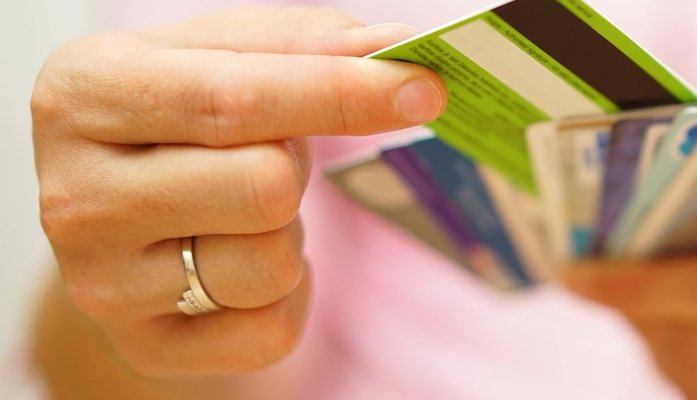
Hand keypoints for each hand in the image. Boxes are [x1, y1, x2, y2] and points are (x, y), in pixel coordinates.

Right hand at [32, 7, 445, 375]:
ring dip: (287, 232)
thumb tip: (399, 49)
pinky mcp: (148, 347)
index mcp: (85, 95)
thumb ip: (307, 43)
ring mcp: (103, 284)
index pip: (235, 101)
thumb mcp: (221, 53)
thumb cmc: (177, 117)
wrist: (113, 211)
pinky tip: (241, 261)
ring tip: (241, 210)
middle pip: (264, 187)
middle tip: (268, 153)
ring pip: (272, 264)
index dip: (341, 94)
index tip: (423, 90)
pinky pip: (274, 329)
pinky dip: (287, 294)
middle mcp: (76, 196)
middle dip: (294, 166)